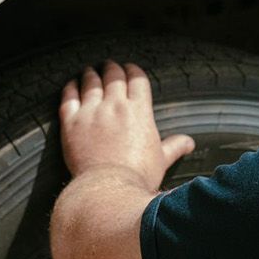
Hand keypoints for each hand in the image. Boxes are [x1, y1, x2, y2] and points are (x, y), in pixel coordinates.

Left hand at [58, 61, 195, 188]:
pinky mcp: (72, 123)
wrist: (109, 191)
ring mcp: (92, 112)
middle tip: (108, 67)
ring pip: (90, 81)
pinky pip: (68, 96)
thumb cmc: (138, 178)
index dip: (133, 70)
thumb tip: (189, 143)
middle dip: (111, 68)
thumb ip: (174, 147)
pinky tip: (71, 85)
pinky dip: (70, 87)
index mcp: (140, 110)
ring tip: (90, 71)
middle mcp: (115, 105)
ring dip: (91, 74)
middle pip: (113, 74)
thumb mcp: (161, 160)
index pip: (136, 78)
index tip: (129, 70)